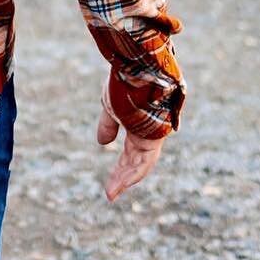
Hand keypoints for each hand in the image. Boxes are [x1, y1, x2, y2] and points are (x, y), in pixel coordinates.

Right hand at [96, 86, 164, 202]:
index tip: (110, 185)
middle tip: (110, 193)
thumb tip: (103, 143)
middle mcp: (148, 132)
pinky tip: (122, 182)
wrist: (136, 66)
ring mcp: (153, 133)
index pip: (130, 153)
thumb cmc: (123, 82)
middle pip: (135, 161)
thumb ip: (108, 124)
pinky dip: (134, 172)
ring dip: (126, 179)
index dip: (121, 168)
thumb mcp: (110, 105)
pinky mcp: (156, 133)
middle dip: (122, 177)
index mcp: (138, 126)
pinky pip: (146, 159)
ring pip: (141, 163)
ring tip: (111, 193)